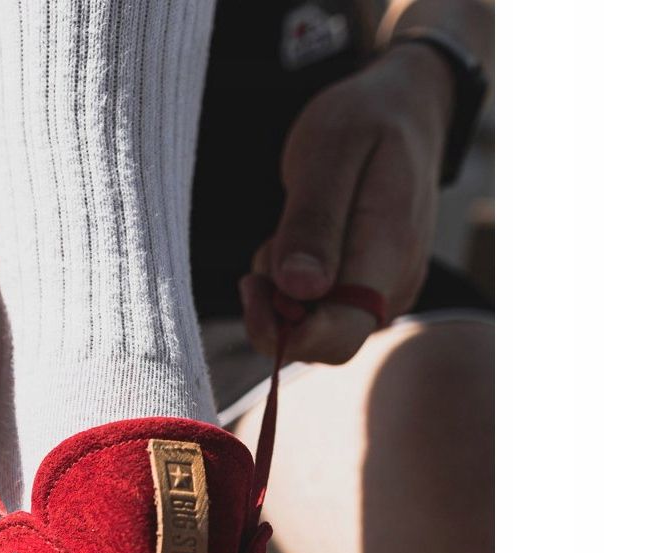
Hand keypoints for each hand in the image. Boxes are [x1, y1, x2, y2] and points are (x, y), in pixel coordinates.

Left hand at [240, 42, 453, 362]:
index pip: (338, 337)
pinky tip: (300, 243)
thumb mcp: (328, 152)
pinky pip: (322, 310)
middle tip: (265, 248)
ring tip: (288, 230)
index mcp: (387, 254)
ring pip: (316, 326)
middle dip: (277, 310)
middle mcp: (393, 287)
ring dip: (283, 293)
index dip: (285, 333)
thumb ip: (312, 222)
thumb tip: (300, 290)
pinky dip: (296, 287)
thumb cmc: (362, 121)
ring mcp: (384, 292)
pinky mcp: (369, 290)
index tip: (252, 284)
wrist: (402, 109)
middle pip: (322, 343)